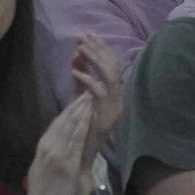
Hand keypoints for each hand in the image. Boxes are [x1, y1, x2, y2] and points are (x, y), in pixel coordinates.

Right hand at [20, 95, 96, 194]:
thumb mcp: (46, 172)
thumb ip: (56, 159)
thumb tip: (65, 151)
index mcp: (42, 149)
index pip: (56, 124)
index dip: (68, 111)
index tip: (78, 99)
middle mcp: (46, 147)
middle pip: (62, 121)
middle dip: (76, 106)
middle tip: (87, 91)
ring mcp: (54, 154)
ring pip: (69, 127)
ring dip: (81, 111)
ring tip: (91, 96)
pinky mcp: (64, 163)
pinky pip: (75, 141)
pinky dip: (82, 126)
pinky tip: (89, 115)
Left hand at [69, 33, 122, 162]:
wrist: (78, 158)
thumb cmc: (79, 128)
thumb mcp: (78, 98)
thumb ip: (79, 78)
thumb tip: (76, 55)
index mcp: (114, 94)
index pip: (112, 66)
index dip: (101, 49)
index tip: (88, 35)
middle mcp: (118, 99)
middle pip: (114, 68)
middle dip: (99, 50)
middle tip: (84, 36)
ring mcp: (115, 108)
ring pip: (111, 77)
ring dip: (96, 61)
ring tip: (82, 48)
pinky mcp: (107, 116)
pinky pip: (100, 93)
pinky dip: (88, 80)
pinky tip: (76, 72)